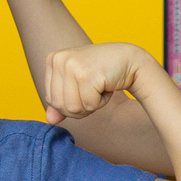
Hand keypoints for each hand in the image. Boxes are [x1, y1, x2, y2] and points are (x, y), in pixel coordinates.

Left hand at [42, 41, 158, 122]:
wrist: (130, 60)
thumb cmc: (102, 72)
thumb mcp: (77, 86)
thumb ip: (61, 102)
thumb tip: (50, 120)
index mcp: (52, 59)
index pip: (50, 99)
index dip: (69, 103)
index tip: (84, 89)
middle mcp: (58, 60)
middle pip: (60, 106)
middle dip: (80, 106)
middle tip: (93, 90)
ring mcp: (71, 66)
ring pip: (73, 108)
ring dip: (91, 105)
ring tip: (99, 86)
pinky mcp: (86, 74)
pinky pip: (89, 105)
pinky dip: (101, 102)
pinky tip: (106, 85)